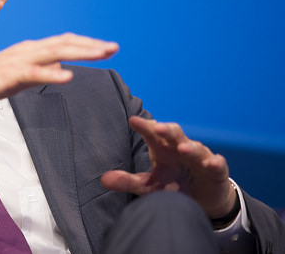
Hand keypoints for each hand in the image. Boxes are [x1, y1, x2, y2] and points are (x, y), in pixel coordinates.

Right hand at [0, 33, 118, 130]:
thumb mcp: (18, 76)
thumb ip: (39, 72)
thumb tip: (60, 70)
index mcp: (29, 50)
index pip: (62, 43)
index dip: (85, 44)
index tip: (105, 48)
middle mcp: (26, 51)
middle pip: (63, 43)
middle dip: (90, 45)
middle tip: (113, 48)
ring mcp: (17, 62)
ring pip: (53, 52)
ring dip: (79, 52)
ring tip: (100, 54)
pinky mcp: (8, 76)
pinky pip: (33, 73)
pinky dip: (51, 72)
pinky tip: (67, 75)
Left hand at [101, 116, 236, 217]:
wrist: (202, 200)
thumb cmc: (172, 185)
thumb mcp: (148, 186)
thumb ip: (127, 181)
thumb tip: (103, 179)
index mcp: (163, 149)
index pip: (153, 134)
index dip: (144, 127)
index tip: (132, 120)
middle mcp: (180, 149)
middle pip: (175, 134)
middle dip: (167, 130)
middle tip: (159, 128)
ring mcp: (199, 158)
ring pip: (196, 148)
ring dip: (190, 147)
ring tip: (182, 149)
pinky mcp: (216, 171)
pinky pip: (218, 165)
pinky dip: (215, 163)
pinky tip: (211, 163)